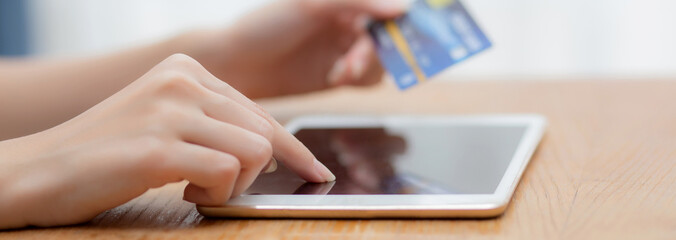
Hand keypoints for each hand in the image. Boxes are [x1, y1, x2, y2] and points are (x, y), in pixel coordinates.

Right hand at [0, 54, 334, 228]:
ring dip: (234, 185)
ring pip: (256, 153)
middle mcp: (183, 81)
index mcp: (187, 70)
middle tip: (215, 187)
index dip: (294, 149)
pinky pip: (227, 175)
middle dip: (253, 173)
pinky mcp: (158, 148)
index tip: (315, 172)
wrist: (37, 171)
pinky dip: (216, 197)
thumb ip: (213, 122)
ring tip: (195, 189)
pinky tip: (185, 194)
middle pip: (265, 134)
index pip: (262, 113)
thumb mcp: (165, 120)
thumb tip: (272, 146)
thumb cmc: (108, 153)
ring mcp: (170, 111)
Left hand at [195, 0, 406, 97]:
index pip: (384, 9)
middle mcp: (346, 21)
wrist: (234, 64)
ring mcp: (342, 48)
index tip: (401, 36)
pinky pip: (364, 78)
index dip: (396, 22)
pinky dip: (357, 79)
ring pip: (378, 58)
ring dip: (367, 66)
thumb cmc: (265, 25)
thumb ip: (358, 1)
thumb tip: (403, 7)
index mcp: (343, 1)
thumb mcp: (311, 5)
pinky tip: (335, 78)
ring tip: (341, 72)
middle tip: (353, 61)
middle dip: (374, 50)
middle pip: (385, 36)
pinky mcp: (337, 74)